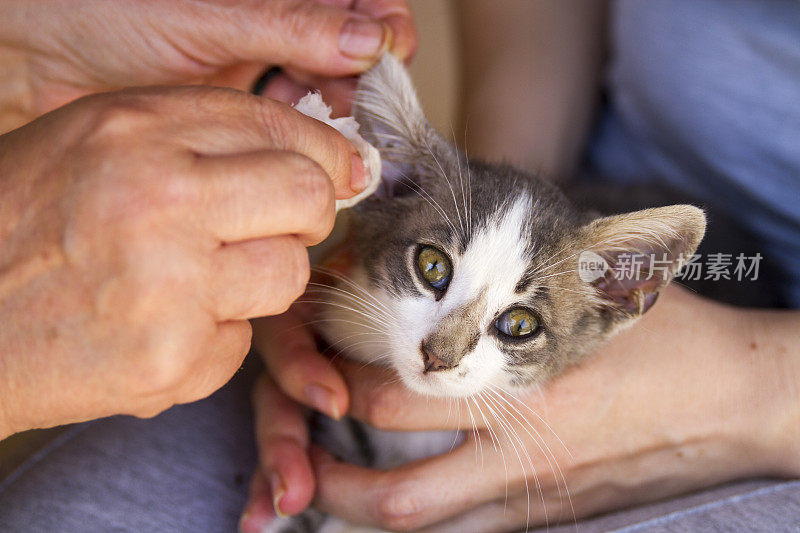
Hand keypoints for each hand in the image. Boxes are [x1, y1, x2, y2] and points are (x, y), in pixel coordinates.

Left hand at [0, 0, 415, 124]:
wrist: (35, 63)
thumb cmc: (99, 11)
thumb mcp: (205, 14)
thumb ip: (289, 27)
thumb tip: (366, 40)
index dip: (383, 20)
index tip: (391, 51)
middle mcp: (268, 20)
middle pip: (349, 42)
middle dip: (366, 70)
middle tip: (367, 99)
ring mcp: (255, 62)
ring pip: (325, 81)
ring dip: (340, 103)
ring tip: (340, 119)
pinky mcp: (238, 104)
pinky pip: (290, 115)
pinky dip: (305, 128)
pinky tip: (303, 135)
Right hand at [0, 85, 363, 437]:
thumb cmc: (20, 224)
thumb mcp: (94, 142)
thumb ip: (196, 137)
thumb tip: (310, 155)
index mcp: (136, 133)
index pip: (278, 126)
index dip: (326, 153)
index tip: (342, 172)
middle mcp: (158, 202)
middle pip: (306, 197)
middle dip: (309, 213)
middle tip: (281, 225)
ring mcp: (169, 288)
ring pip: (290, 274)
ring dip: (261, 279)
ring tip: (199, 280)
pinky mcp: (172, 362)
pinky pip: (244, 341)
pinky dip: (216, 337)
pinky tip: (163, 326)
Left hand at [247, 287, 799, 531]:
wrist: (732, 402)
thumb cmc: (663, 334)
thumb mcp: (591, 284)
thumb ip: (518, 269)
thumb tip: (452, 221)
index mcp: (521, 378)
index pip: (395, 386)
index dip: (334, 373)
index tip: (307, 352)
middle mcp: (517, 444)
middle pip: (389, 463)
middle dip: (323, 447)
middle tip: (289, 423)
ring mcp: (528, 490)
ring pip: (415, 520)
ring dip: (350, 504)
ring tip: (311, 484)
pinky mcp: (544, 515)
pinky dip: (412, 521)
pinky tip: (382, 501)